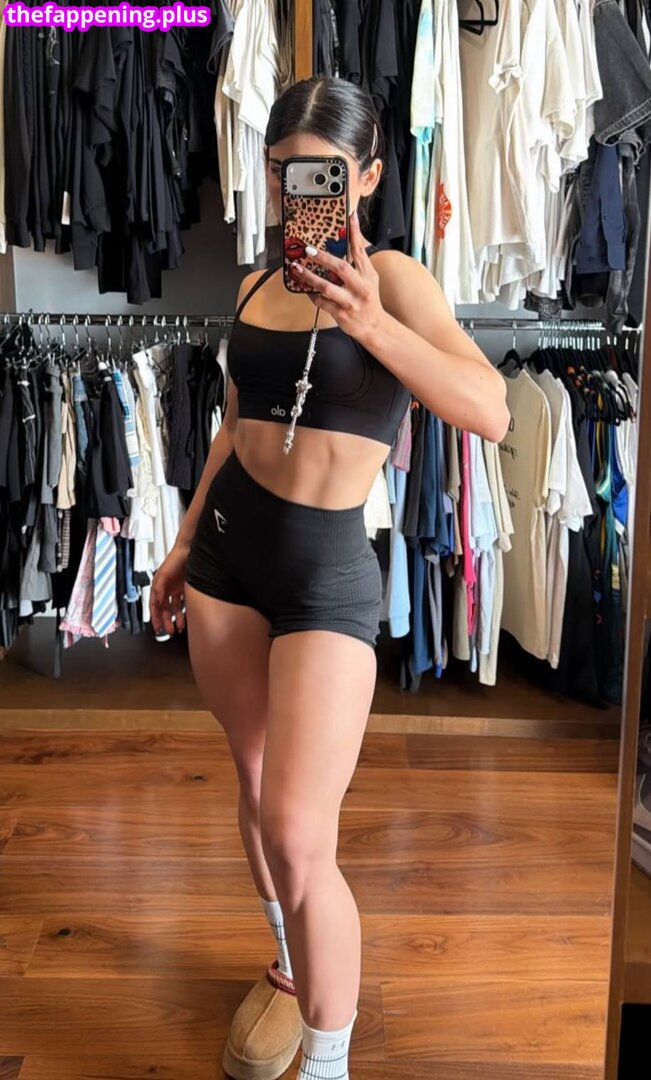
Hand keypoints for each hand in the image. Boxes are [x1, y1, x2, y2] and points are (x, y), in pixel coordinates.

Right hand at [150, 542, 189, 635]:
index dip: (155, 618)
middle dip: (166, 622)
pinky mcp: (185, 588)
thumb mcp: (163, 575)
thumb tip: (156, 603)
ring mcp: (175, 589)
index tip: (157, 629)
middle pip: (164, 610)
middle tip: (169, 631)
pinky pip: (183, 603)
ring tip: (179, 628)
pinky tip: (187, 617)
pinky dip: (184, 611)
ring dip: (176, 619)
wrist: (189, 551)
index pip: (154, 606)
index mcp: (158, 587)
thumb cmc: (175, 559)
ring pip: (174, 608)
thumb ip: (158, 589)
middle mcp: (166, 590)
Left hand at [289, 211, 385, 344]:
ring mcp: (350, 302)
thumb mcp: (369, 278)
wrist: (374, 326)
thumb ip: (359, 261)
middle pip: (341, 268)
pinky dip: (312, 295)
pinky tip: (305, 288)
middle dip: (323, 258)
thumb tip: (350, 240)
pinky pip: (322, 302)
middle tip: (308, 250)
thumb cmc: (369, 300)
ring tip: (297, 269)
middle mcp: (360, 287)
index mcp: (368, 275)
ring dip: (309, 278)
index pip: (360, 251)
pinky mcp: (341, 314)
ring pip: (327, 288)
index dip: (355, 233)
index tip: (349, 217)